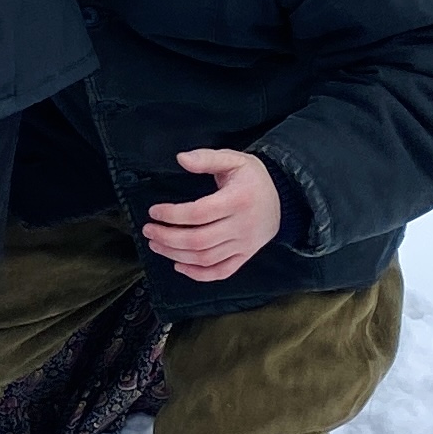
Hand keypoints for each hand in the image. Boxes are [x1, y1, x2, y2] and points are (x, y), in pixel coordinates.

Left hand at [142, 149, 280, 285]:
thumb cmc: (253, 178)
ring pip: (206, 258)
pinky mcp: (245, 256)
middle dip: (168, 237)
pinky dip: (198, 274)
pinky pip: (221, 272)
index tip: (154, 211)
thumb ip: (206, 158)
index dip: (173, 214)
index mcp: (238, 200)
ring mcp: (245, 245)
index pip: (199, 213)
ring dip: (176, 255)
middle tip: (148, 231)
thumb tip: (181, 158)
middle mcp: (242, 226)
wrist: (284, 198)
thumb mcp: (233, 159)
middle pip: (199, 240)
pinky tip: (179, 265)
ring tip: (156, 244)